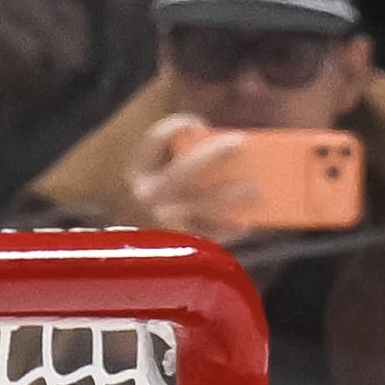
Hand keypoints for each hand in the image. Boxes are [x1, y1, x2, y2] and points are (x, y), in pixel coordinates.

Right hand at [124, 111, 266, 246]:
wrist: (129, 258)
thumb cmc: (149, 212)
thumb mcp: (151, 184)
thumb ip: (175, 167)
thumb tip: (227, 158)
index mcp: (139, 172)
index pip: (156, 138)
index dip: (179, 125)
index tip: (201, 125)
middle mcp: (147, 195)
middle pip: (185, 168)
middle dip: (214, 153)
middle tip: (240, 143)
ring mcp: (163, 221)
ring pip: (204, 203)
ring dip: (232, 195)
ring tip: (256, 190)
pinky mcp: (178, 245)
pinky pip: (210, 235)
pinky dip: (229, 230)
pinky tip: (245, 224)